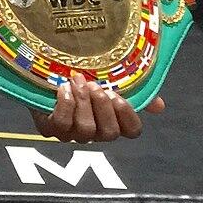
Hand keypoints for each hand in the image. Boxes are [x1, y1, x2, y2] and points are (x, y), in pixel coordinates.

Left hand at [30, 71, 163, 142]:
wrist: (43, 68)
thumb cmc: (79, 75)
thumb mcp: (108, 77)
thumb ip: (135, 90)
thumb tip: (159, 106)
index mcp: (111, 120)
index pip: (132, 131)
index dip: (128, 116)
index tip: (118, 95)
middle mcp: (94, 132)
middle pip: (109, 133)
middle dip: (103, 107)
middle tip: (95, 86)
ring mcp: (71, 133)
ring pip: (85, 130)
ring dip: (83, 102)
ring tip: (77, 81)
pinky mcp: (49, 128)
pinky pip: (61, 124)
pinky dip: (64, 104)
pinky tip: (62, 88)